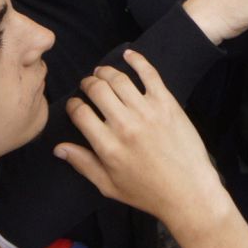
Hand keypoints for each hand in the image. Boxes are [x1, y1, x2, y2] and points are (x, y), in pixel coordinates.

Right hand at [54, 53, 232, 233]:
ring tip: (102, 73)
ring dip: (105, 71)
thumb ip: (83, 164)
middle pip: (96, 89)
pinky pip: (149, 73)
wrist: (189, 192)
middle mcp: (125, 125)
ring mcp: (147, 112)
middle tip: (88, 86)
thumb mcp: (109, 186)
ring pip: (118, 78)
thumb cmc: (148, 193)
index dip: (73, 104)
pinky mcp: (167, 104)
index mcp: (107, 146)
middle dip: (87, 84)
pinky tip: (128, 54)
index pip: (79, 112)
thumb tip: (58, 148)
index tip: (75, 104)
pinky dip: (137, 60)